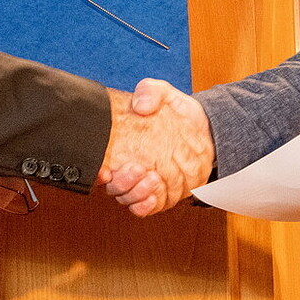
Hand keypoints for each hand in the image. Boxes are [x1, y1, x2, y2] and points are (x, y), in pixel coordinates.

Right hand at [97, 79, 213, 216]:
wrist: (203, 129)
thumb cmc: (176, 112)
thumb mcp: (163, 94)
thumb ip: (150, 91)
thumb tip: (141, 104)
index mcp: (120, 145)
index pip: (99, 163)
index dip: (97, 170)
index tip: (105, 170)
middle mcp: (127, 168)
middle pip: (114, 187)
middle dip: (123, 182)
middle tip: (137, 169)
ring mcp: (143, 184)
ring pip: (130, 199)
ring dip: (138, 192)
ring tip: (152, 177)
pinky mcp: (160, 194)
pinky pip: (148, 207)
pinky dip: (149, 204)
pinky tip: (155, 193)